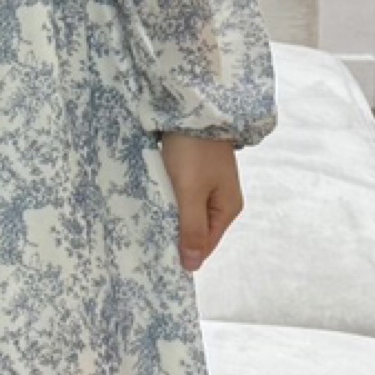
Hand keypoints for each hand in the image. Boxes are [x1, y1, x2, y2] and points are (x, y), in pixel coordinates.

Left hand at [157, 132, 245, 273]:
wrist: (192, 108)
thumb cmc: (193, 152)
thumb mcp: (190, 193)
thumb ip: (191, 229)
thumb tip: (193, 266)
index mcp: (227, 209)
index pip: (205, 245)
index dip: (184, 253)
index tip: (158, 259)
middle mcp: (221, 200)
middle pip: (196, 230)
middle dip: (175, 235)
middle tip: (146, 243)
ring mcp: (209, 186)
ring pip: (186, 213)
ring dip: (169, 217)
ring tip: (146, 224)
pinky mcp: (195, 173)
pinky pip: (181, 197)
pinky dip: (168, 201)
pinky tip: (152, 203)